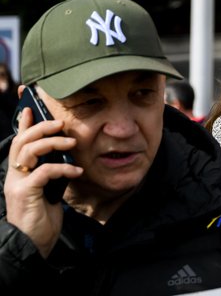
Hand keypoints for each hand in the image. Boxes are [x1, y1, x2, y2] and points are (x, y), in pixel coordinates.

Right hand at [4, 103, 82, 257]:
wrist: (33, 244)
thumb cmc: (42, 216)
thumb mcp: (48, 189)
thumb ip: (51, 172)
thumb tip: (65, 156)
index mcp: (19, 172)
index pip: (19, 142)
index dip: (24, 123)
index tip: (31, 106)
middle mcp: (14, 175)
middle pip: (22, 141)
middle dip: (41, 127)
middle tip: (61, 123)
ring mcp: (17, 184)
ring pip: (28, 151)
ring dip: (52, 143)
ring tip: (72, 144)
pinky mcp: (25, 194)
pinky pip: (43, 172)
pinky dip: (62, 169)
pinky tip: (76, 172)